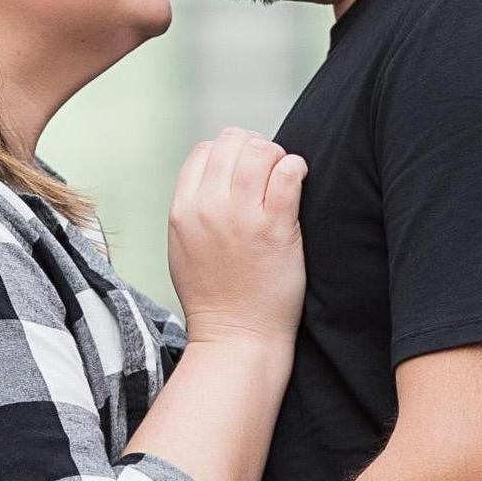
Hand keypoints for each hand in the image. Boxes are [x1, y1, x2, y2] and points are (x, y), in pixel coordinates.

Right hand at [169, 128, 305, 351]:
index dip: (228, 153)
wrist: (236, 338)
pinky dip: (296, 167)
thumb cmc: (215, 297)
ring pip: (260, 150)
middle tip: (269, 171)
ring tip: (285, 176)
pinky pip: (287, 172)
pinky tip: (299, 179)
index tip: (245, 172)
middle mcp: (207, 207)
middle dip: (255, 149)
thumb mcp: (184, 247)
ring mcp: (241, 216)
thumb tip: (215, 174)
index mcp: (182, 210)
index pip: (204, 151)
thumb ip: (193, 209)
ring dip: (277, 156)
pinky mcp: (274, 228)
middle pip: (232, 142)